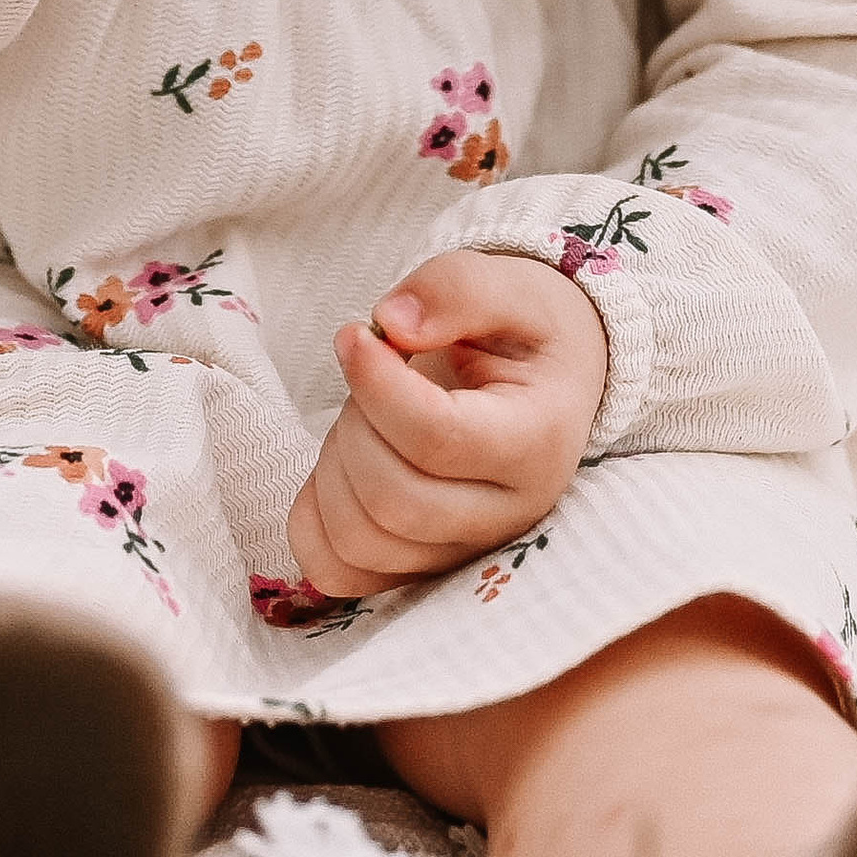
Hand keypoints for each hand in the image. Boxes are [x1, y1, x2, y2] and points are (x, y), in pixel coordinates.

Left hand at [288, 251, 610, 598]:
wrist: (543, 381)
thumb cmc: (522, 331)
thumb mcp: (507, 286)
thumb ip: (456, 289)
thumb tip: (391, 325)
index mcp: (537, 442)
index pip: (438, 439)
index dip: (376, 384)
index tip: (353, 335)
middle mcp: (507, 515)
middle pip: (393, 499)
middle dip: (356, 423)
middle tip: (369, 373)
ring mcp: (463, 552)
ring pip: (360, 540)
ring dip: (333, 467)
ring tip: (361, 416)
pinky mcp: (421, 568)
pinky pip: (339, 571)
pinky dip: (313, 519)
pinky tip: (338, 465)